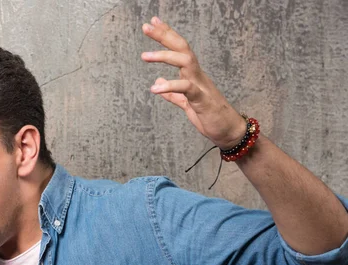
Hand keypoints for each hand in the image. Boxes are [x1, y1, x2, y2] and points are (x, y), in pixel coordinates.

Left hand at [141, 16, 246, 149]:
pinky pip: (186, 88)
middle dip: (165, 36)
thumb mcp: (187, 104)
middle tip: (146, 26)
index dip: (167, 35)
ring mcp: (201, 86)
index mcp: (193, 75)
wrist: (229, 132)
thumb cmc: (211, 117)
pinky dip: (169, 87)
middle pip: (182, 48)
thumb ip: (173, 94)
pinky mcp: (202, 100)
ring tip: (144, 56)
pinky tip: (155, 89)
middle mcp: (197, 76)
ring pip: (185, 62)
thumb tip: (158, 81)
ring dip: (164, 56)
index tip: (152, 23)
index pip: (179, 49)